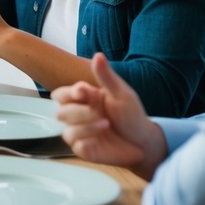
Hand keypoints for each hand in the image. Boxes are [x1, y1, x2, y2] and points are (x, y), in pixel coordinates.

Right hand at [52, 53, 167, 178]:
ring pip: (66, 130)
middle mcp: (79, 116)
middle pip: (60, 112)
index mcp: (85, 100)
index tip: (82, 91)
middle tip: (96, 112)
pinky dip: (87, 140)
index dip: (68, 93)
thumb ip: (106, 77)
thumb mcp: (122, 94)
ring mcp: (81, 133)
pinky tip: (101, 138)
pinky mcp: (84, 149)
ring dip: (85, 126)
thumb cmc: (132, 116)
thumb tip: (98, 55)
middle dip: (78, 112)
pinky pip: (75, 145)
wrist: (144, 142)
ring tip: (105, 124)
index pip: (62, 95)